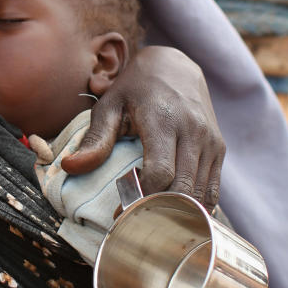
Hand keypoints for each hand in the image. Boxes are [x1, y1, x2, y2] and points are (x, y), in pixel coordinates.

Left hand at [60, 45, 223, 207]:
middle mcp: (193, 131)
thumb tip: (69, 167)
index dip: (141, 198)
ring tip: (152, 221)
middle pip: (183, 188)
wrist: (175, 65)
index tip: (121, 212)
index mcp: (164, 120)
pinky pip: (213, 190)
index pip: (160, 173)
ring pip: (201, 193)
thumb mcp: (110, 105)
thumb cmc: (135, 88)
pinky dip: (196, 207)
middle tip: (136, 223)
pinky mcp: (218, 149)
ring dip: (179, 214)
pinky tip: (175, 213)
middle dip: (160, 211)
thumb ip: (95, 138)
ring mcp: (210, 141)